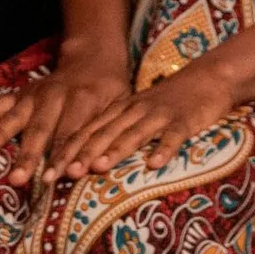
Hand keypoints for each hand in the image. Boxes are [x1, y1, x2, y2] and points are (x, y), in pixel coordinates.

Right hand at [0, 48, 131, 187]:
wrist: (93, 61)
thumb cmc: (110, 94)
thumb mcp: (120, 110)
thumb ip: (108, 136)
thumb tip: (98, 168)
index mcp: (85, 100)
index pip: (72, 135)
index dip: (62, 158)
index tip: (53, 180)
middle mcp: (56, 95)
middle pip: (40, 129)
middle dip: (28, 155)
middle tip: (17, 179)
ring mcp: (34, 94)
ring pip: (16, 116)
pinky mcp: (20, 94)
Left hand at [52, 60, 240, 179]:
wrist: (207, 78)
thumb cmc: (167, 104)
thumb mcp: (137, 114)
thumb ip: (116, 133)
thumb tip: (87, 162)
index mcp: (119, 111)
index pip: (86, 132)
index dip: (66, 152)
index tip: (47, 173)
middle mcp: (134, 111)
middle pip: (103, 134)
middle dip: (81, 155)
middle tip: (62, 174)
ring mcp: (158, 115)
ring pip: (133, 133)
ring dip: (115, 150)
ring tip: (98, 167)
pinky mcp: (183, 121)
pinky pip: (172, 137)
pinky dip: (163, 149)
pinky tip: (154, 164)